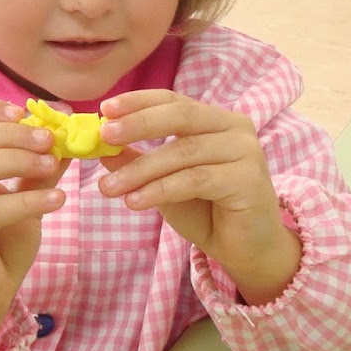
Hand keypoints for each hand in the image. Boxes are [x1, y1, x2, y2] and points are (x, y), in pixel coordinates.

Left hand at [96, 91, 300, 304]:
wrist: (245, 249)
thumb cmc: (206, 210)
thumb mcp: (164, 182)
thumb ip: (140, 161)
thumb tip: (102, 146)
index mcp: (216, 120)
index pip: (174, 101)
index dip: (138, 102)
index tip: (104, 109)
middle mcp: (235, 128)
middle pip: (181, 116)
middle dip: (138, 124)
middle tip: (104, 136)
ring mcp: (246, 152)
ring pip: (184, 152)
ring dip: (141, 169)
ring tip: (108, 188)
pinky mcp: (248, 180)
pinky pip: (195, 180)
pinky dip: (160, 190)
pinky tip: (134, 201)